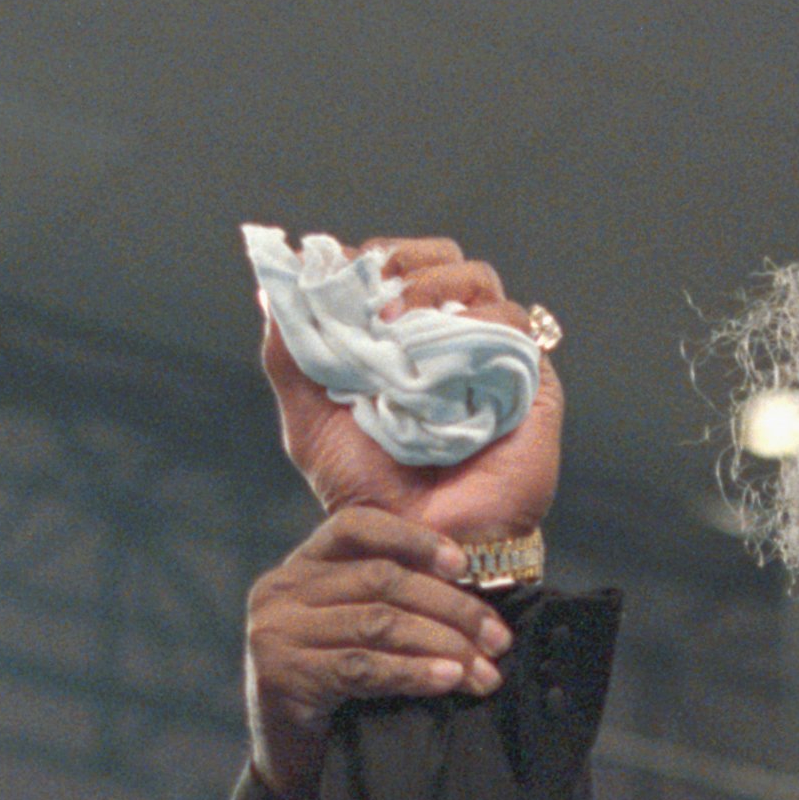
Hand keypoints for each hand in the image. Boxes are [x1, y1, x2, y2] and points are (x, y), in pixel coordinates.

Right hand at [245, 507, 519, 799]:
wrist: (293, 761)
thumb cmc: (341, 692)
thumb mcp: (361, 633)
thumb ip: (396, 601)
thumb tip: (477, 596)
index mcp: (302, 565)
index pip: (356, 525)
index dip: (414, 538)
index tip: (464, 566)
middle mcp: (281, 589)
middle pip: (381, 579)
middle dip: (451, 608)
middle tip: (498, 639)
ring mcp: (275, 631)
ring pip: (378, 623)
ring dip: (443, 644)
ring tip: (485, 670)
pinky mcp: (282, 675)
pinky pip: (362, 667)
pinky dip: (413, 672)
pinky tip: (449, 681)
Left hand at [260, 240, 563, 544]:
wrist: (421, 542)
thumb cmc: (367, 490)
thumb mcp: (311, 422)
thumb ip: (289, 357)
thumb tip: (269, 291)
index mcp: (397, 341)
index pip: (389, 266)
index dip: (365, 257)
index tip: (338, 272)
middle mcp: (444, 340)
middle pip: (440, 257)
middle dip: (402, 258)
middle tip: (375, 291)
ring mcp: (488, 356)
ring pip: (477, 278)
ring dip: (435, 284)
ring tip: (401, 317)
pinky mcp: (529, 380)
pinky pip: (513, 323)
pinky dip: (478, 320)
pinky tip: (443, 348)